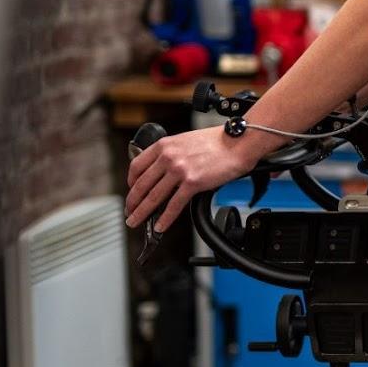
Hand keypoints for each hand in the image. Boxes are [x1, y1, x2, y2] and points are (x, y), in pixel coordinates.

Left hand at [125, 125, 255, 233]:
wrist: (238, 143)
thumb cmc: (218, 142)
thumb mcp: (186, 141)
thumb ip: (172, 153)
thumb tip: (165, 170)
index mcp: (164, 145)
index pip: (136, 166)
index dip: (130, 182)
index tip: (132, 191)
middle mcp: (168, 157)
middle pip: (141, 185)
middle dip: (132, 202)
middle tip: (129, 212)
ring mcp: (179, 170)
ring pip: (153, 197)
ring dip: (142, 213)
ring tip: (136, 221)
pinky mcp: (192, 183)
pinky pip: (174, 205)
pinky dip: (165, 218)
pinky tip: (161, 225)